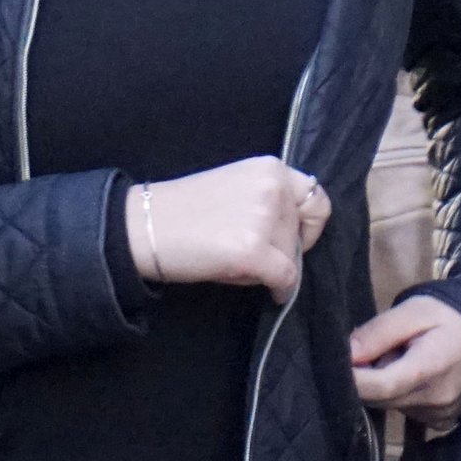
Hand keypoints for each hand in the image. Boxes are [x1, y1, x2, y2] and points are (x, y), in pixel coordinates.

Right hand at [128, 156, 329, 302]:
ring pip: (292, 257)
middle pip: (302, 233)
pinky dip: (280, 289)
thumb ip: (268, 200)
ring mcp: (263, 219)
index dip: (309, 225)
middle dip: (284, 249)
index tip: (293, 239)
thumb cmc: (185, 210)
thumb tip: (296, 237)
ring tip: (238, 263)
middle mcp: (272, 188)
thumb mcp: (236, 188)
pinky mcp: (252, 250)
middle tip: (254, 255)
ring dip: (274, 267)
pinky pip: (285, 278)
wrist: (143, 227)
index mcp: (270, 168)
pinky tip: (270, 292)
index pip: (317, 199)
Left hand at [353, 293, 460, 432]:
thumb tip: (345, 354)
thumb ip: (377, 333)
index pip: (376, 387)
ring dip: (386, 385)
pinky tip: (415, 373)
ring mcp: (441, 414)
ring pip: (390, 405)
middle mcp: (435, 400)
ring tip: (404, 357)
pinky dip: (401, 394)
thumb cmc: (450, 314)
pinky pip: (407, 411)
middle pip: (378, 399)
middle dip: (368, 377)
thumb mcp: (412, 311)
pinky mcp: (443, 420)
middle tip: (380, 348)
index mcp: (427, 370)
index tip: (338, 362)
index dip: (351, 377)